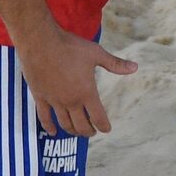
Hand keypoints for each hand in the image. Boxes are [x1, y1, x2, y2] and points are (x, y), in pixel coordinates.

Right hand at [16, 25, 137, 136]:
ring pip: (64, 123)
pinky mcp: (40, 97)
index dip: (103, 125)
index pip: (98, 116)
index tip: (106, 129)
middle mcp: (70, 100)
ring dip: (72, 130)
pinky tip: (53, 132)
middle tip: (92, 132)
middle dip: (88, 131)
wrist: (41, 42)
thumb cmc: (70, 47)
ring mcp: (54, 101)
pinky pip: (44, 117)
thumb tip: (135, 67)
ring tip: (77, 132)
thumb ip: (115, 64)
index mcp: (86, 92)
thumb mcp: (96, 54)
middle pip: (81, 125)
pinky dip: (49, 127)